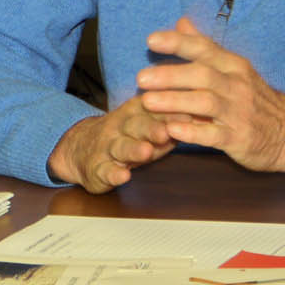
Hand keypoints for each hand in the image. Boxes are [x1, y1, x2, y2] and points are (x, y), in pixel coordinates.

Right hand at [47, 96, 175, 192]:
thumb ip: (172, 121)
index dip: (168, 111)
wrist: (80, 149)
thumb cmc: (127, 136)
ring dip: (133, 150)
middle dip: (151, 128)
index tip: (186, 112)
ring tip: (145, 152)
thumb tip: (204, 116)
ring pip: (121, 148)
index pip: (152, 108)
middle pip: (136, 126)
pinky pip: (105, 171)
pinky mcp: (97, 169)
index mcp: (134, 113)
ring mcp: (107, 148)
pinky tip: (123, 176)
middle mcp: (120, 127)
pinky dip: (113, 174)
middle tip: (165, 131)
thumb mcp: (148, 124)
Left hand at [135, 17, 284, 172]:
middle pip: (202, 75)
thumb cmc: (253, 99)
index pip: (205, 48)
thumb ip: (205, 48)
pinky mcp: (239, 138)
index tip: (151, 40)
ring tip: (147, 102)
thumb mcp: (234, 69)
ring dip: (175, 101)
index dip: (178, 43)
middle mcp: (237, 85)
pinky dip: (192, 131)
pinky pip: (214, 134)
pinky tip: (172, 130)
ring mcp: (239, 112)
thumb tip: (181, 22)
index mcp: (234, 65)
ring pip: (205, 102)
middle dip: (170, 75)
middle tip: (141, 78)